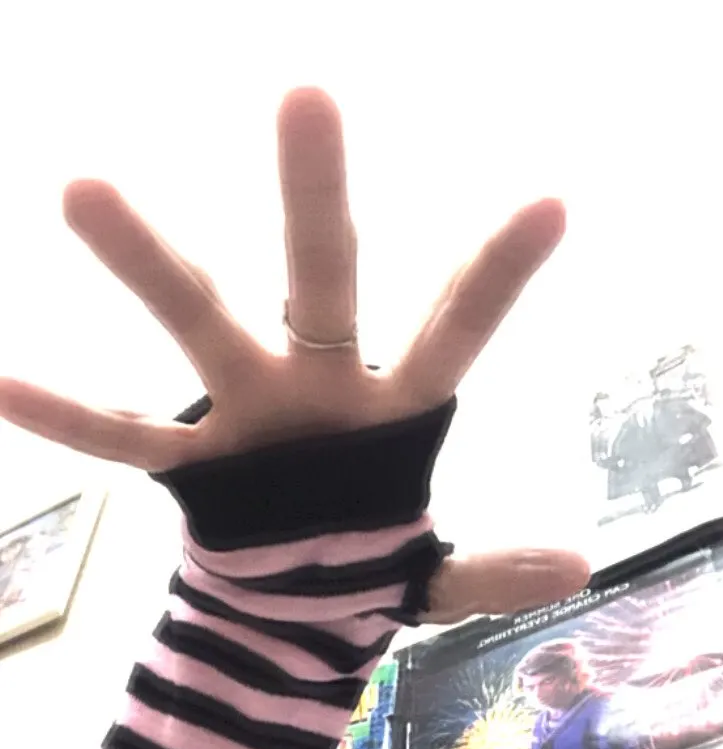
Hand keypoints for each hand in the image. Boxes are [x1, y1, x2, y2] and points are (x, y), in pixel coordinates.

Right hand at [0, 87, 587, 623]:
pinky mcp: (192, 464)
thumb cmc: (368, 560)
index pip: (453, 331)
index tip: (550, 202)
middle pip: (319, 281)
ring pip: (196, 323)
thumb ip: (491, 570)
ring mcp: (247, 413)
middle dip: (315, 198)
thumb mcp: (434, 578)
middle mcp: (320, 386)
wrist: (289, 597)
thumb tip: (578, 563)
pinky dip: (70, 420)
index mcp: (397, 412)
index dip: (495, 277)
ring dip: (147, 265)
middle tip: (306, 92)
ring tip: (81, 185)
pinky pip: (125, 439)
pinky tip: (1, 384)